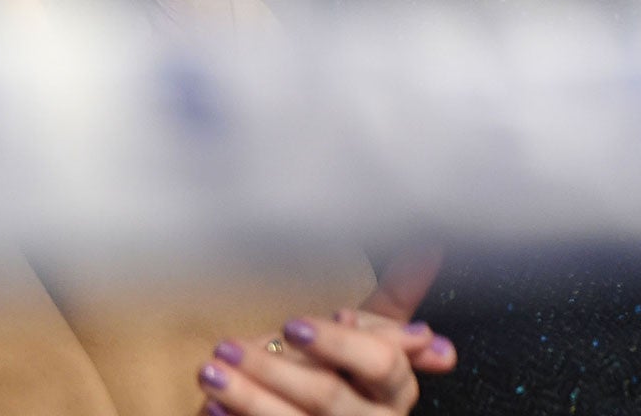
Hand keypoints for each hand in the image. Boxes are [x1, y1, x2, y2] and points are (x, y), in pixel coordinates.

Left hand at [196, 249, 453, 414]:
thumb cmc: (341, 372)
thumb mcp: (369, 336)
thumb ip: (397, 298)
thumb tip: (430, 241)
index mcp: (395, 390)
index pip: (382, 363)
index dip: (341, 344)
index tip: (295, 324)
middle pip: (330, 396)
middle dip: (276, 370)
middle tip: (229, 345)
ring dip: (246, 396)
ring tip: (209, 370)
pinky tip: (210, 406)